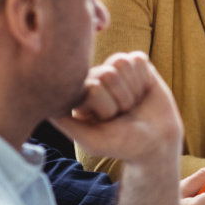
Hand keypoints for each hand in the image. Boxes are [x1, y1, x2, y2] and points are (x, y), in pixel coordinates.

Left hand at [51, 52, 182, 166]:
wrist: (158, 143)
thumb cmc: (124, 144)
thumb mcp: (92, 140)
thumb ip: (66, 121)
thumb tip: (46, 104)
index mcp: (80, 96)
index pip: (93, 86)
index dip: (107, 107)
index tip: (109, 122)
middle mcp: (95, 80)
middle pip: (109, 73)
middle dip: (122, 99)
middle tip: (124, 114)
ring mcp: (116, 71)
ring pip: (122, 62)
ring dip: (133, 88)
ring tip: (132, 103)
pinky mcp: (137, 66)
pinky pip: (138, 59)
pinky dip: (144, 78)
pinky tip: (142, 91)